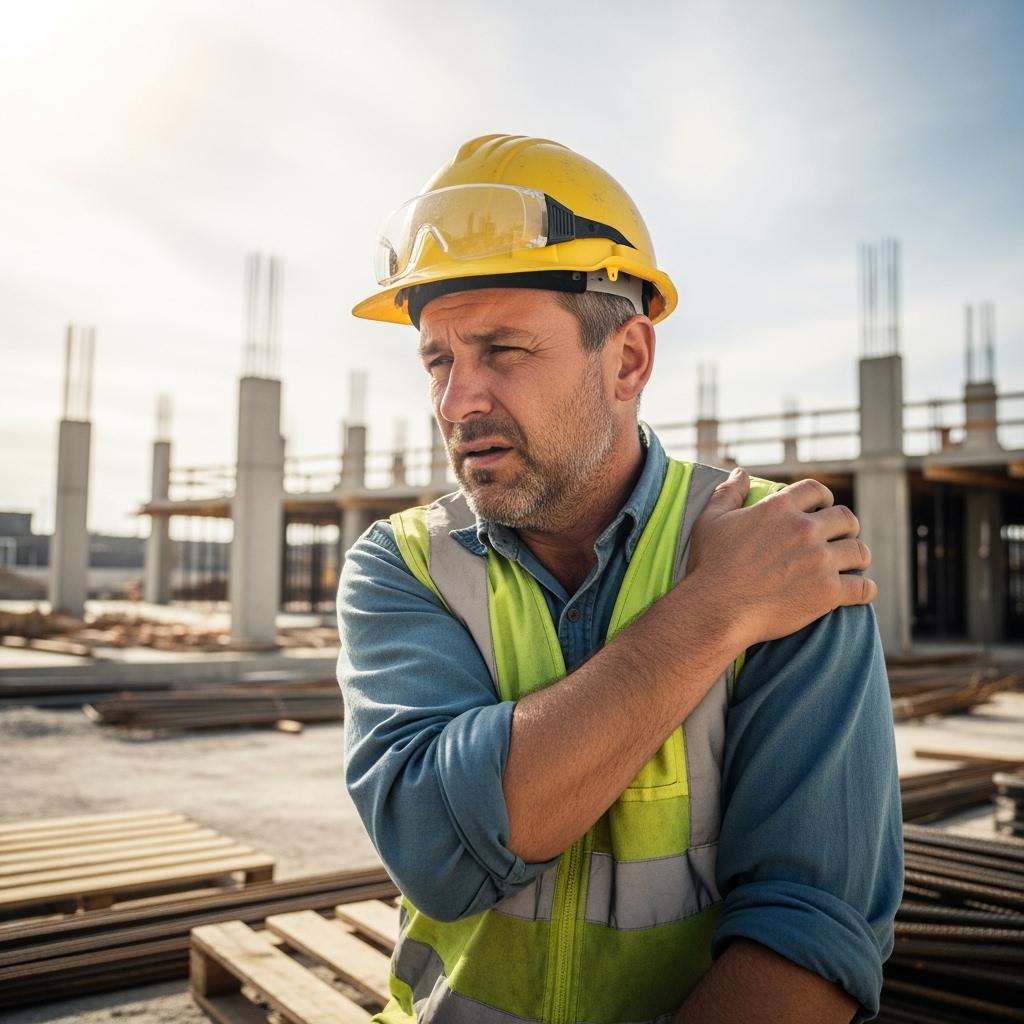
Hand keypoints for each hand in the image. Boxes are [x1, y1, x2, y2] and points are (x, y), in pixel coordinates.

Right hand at [685, 468, 875, 648]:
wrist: (716, 610)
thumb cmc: (710, 566)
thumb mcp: (710, 521)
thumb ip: (728, 493)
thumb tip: (741, 472)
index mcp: (779, 508)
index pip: (817, 491)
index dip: (824, 498)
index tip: (824, 509)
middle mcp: (804, 530)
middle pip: (846, 518)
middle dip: (847, 527)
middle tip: (841, 539)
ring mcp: (819, 561)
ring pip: (860, 551)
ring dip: (859, 556)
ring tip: (854, 564)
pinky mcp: (828, 592)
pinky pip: (863, 587)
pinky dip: (866, 589)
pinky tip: (861, 591)